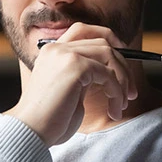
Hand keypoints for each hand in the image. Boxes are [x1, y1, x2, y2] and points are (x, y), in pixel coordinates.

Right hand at [8, 23, 137, 146]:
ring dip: (123, 80)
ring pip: (109, 54)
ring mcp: (65, 54)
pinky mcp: (75, 66)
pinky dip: (117, 92)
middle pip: (103, 41)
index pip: (84, 30)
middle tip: (130, 92)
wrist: (31, 131)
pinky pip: (108, 74)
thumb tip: (112, 73)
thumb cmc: (49, 120)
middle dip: (123, 66)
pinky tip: (114, 109)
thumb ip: (84, 76)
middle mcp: (57, 48)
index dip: (109, 39)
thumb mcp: (69, 91)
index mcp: (52, 51)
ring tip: (121, 103)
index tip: (124, 61)